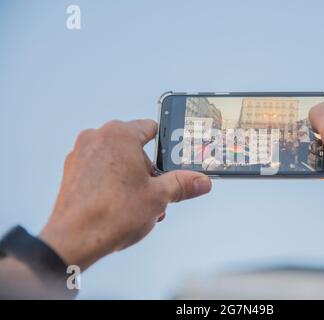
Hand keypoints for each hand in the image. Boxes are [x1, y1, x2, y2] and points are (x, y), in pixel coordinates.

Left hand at [39, 120, 211, 269]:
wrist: (74, 239)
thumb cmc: (113, 213)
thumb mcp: (158, 196)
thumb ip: (182, 184)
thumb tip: (201, 181)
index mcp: (120, 135)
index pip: (152, 128)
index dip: (168, 145)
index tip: (174, 158)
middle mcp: (97, 138)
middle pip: (134, 148)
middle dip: (149, 171)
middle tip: (158, 192)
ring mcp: (81, 154)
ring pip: (117, 161)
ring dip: (133, 180)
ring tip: (140, 205)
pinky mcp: (72, 172)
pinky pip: (101, 171)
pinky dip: (114, 184)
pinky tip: (121, 206)